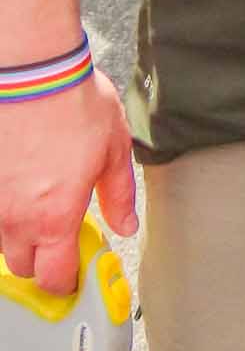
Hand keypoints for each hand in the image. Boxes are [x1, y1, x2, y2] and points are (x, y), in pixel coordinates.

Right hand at [0, 72, 137, 294]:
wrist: (33, 69)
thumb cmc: (73, 103)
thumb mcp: (114, 150)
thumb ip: (118, 196)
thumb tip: (125, 225)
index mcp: (54, 218)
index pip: (54, 277)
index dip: (66, 281)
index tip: (74, 274)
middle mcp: (15, 217)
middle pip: (21, 265)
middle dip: (41, 258)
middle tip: (60, 235)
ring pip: (0, 239)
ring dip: (19, 233)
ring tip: (40, 202)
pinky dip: (5, 206)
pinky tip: (20, 182)